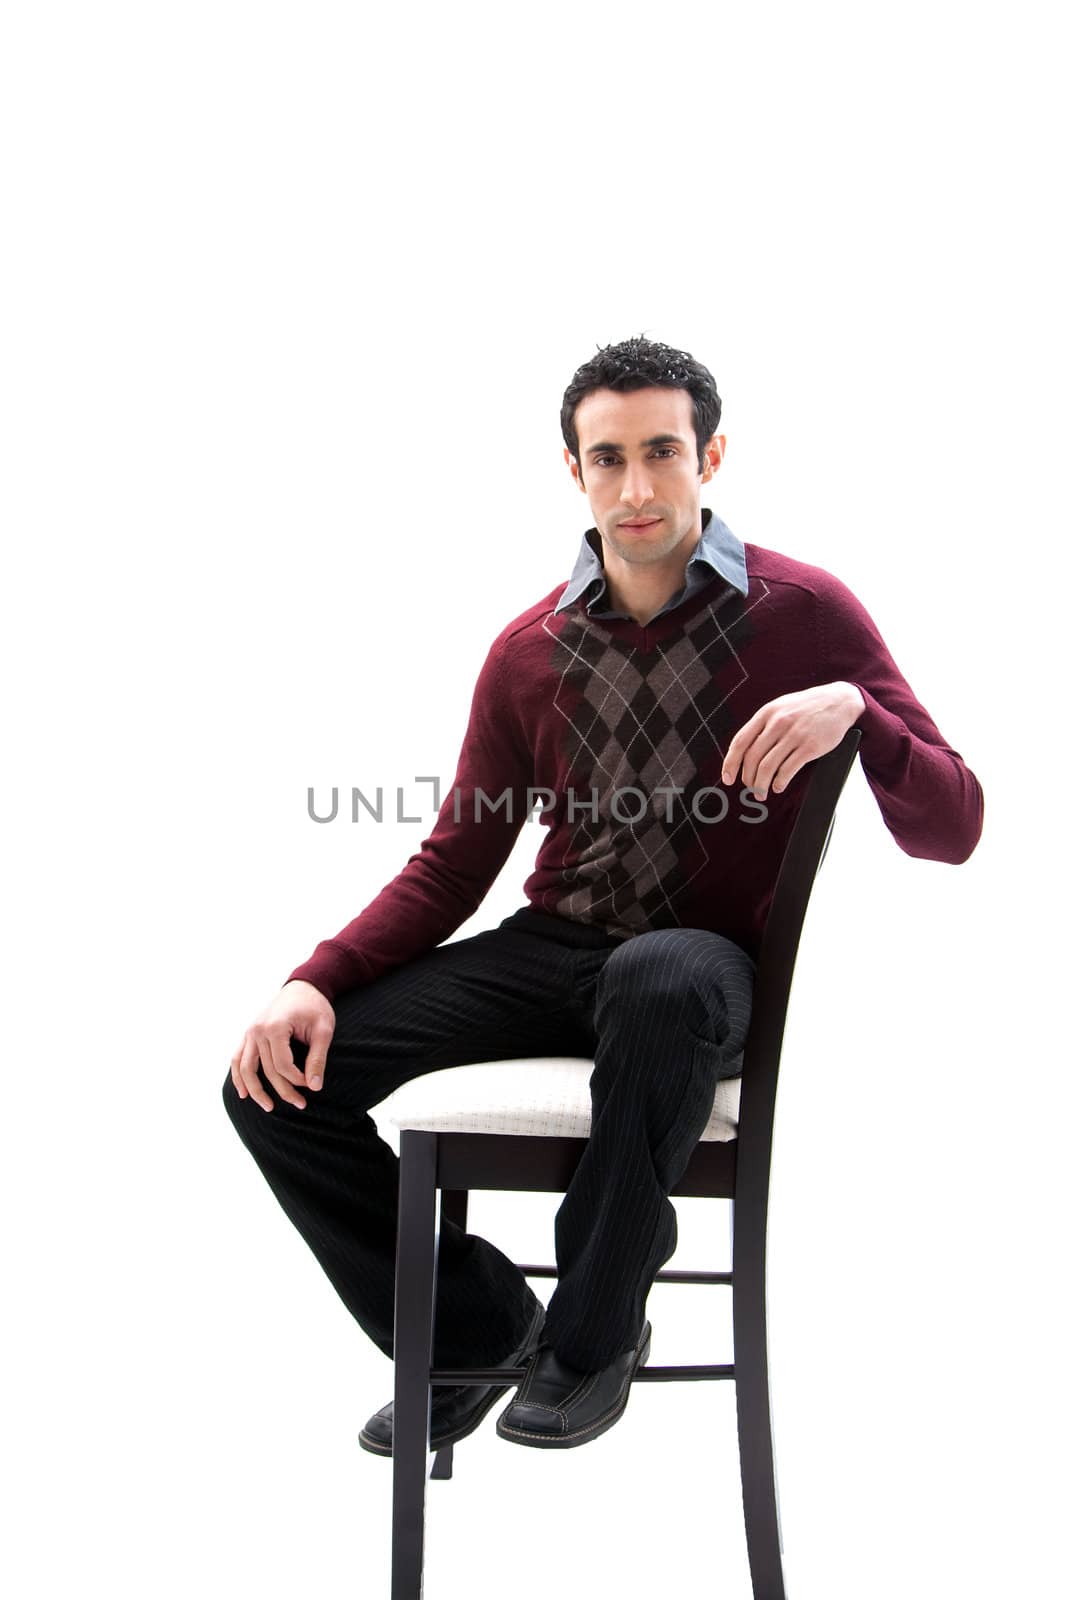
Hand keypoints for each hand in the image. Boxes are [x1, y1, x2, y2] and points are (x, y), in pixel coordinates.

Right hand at [229, 980, 335, 1113]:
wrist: (304, 987)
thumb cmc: (315, 1007)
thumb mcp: (323, 1030)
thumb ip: (317, 1058)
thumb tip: (314, 1087)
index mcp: (275, 1027)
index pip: (283, 1065)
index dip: (297, 1079)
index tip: (312, 1084)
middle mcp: (258, 1030)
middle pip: (267, 1070)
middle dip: (284, 1090)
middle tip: (301, 1105)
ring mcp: (250, 1032)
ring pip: (246, 1068)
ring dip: (255, 1090)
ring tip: (268, 1107)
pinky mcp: (248, 1034)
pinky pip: (238, 1058)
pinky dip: (238, 1076)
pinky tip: (243, 1093)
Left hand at [720, 681, 863, 799]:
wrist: (839, 701)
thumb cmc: (807, 707)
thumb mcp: (781, 707)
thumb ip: (763, 725)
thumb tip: (745, 752)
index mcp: (766, 713)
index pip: (740, 741)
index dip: (730, 763)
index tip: (728, 778)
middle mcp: (778, 723)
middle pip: (752, 758)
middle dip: (748, 778)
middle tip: (750, 788)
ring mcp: (794, 735)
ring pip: (768, 767)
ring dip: (761, 785)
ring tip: (761, 793)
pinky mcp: (810, 747)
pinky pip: (788, 770)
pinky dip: (779, 782)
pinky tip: (778, 786)